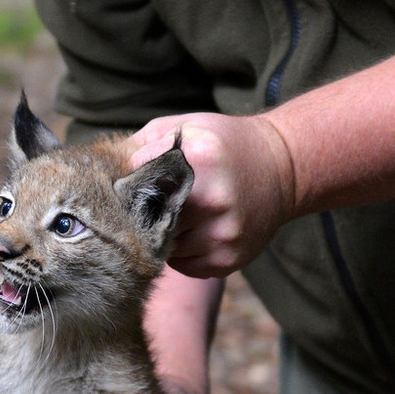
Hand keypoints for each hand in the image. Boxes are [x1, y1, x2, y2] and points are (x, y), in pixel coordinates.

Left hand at [127, 113, 294, 277]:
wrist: (283, 169)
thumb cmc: (226, 146)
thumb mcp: (188, 128)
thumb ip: (146, 144)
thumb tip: (111, 171)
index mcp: (198, 161)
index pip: (137, 184)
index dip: (129, 188)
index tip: (128, 190)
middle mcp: (211, 200)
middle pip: (149, 222)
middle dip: (144, 218)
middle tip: (148, 211)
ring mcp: (221, 234)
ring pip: (165, 248)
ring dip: (164, 238)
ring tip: (182, 219)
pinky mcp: (226, 260)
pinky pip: (184, 265)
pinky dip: (183, 253)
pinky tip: (197, 234)